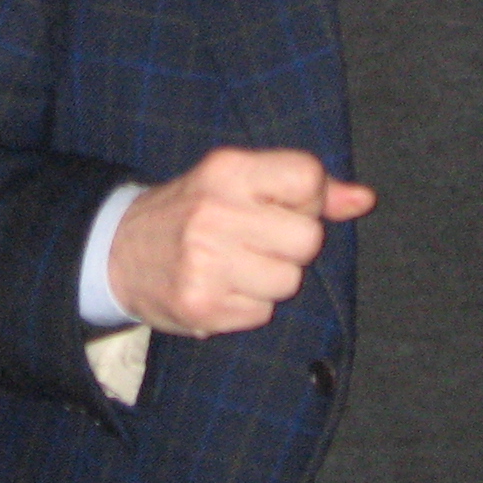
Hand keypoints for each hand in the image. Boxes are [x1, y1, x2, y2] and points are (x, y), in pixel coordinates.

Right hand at [107, 148, 372, 336]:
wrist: (117, 251)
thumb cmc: (191, 211)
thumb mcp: (238, 181)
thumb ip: (304, 187)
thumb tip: (365, 199)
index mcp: (227, 170)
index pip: (308, 177)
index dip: (309, 198)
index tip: (283, 205)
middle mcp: (214, 212)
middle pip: (307, 238)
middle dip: (293, 245)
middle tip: (258, 240)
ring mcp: (205, 262)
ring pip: (289, 281)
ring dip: (271, 280)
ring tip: (236, 266)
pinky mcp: (201, 305)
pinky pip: (263, 313)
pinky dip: (249, 306)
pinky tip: (222, 288)